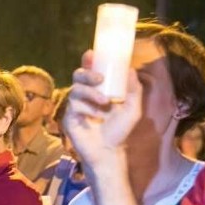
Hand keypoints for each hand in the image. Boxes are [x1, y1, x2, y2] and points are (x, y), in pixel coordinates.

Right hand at [61, 50, 142, 170]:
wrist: (109, 151)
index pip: (89, 69)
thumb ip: (134, 90)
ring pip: (75, 90)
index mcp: (97, 89)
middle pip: (78, 75)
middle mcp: (84, 95)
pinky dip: (87, 109)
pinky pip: (74, 106)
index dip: (88, 60)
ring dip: (90, 93)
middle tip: (100, 78)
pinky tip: (96, 117)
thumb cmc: (119, 130)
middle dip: (87, 73)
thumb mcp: (132, 109)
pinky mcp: (69, 118)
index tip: (92, 54)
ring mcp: (75, 106)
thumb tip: (131, 69)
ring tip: (105, 102)